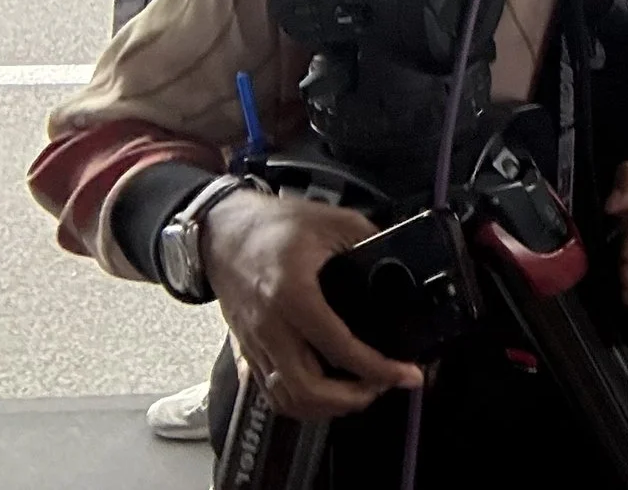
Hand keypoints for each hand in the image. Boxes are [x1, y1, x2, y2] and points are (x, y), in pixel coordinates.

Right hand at [204, 191, 423, 419]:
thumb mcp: (331, 220)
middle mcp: (271, 327)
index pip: (339, 347)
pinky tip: (326, 393)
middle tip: (383, 385)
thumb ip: (369, 239)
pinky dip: (301, 402)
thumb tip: (400, 257)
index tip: (406, 375)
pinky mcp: (246, 350)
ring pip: (287, 398)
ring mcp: (255, 343)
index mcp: (293, 294)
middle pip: (308, 389)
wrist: (220, 232)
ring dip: (327, 407)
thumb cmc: (273, 225)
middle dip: (353, 398)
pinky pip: (271, 392)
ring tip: (359, 391)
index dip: (379, 368)